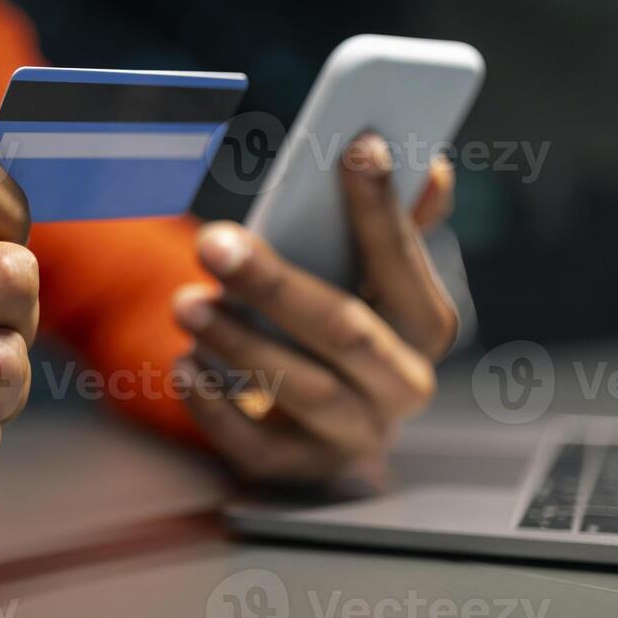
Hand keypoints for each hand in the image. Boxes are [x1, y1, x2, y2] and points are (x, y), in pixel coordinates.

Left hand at [172, 133, 457, 484]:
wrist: (322, 427)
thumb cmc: (341, 325)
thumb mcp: (370, 278)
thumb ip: (395, 225)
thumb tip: (431, 167)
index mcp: (425, 325)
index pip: (404, 261)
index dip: (382, 206)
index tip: (357, 146)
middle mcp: (402, 385)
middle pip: (345, 333)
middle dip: (276, 285)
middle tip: (213, 241)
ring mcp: (355, 435)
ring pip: (301, 390)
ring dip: (238, 343)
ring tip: (185, 303)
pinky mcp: (300, 471)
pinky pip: (257, 448)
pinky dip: (217, 407)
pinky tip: (186, 366)